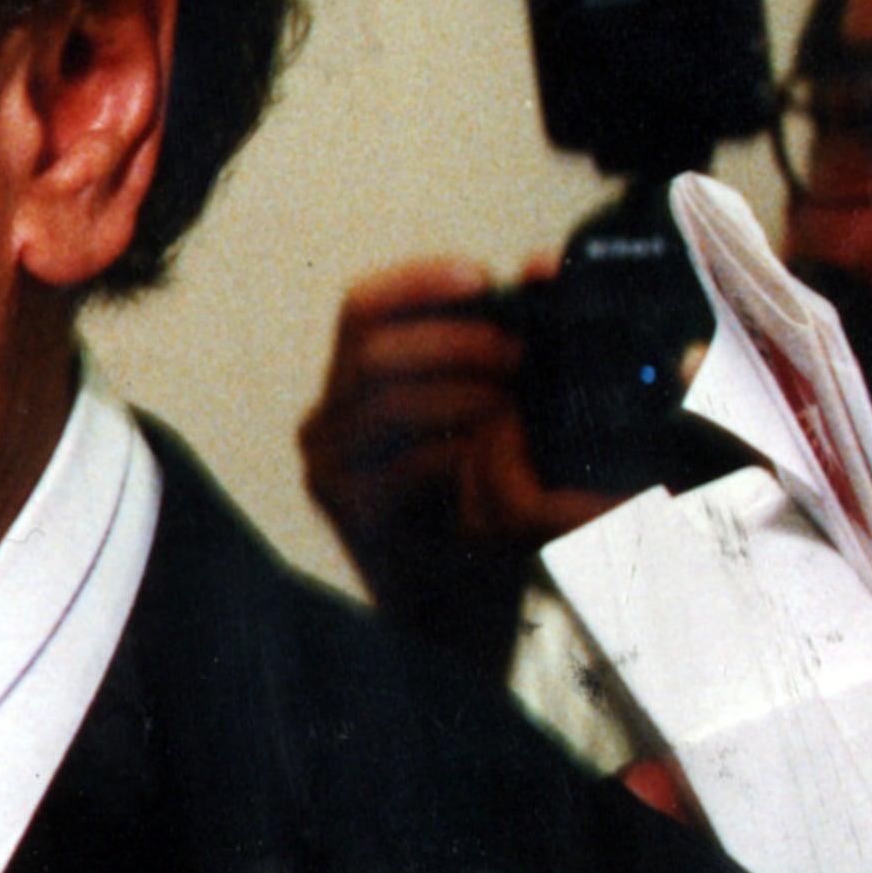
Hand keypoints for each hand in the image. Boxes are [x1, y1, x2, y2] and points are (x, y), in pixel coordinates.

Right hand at [298, 256, 618, 673]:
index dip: (417, 282)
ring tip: (519, 405)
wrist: (472, 606)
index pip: (364, 308)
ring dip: (463, 393)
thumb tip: (541, 266)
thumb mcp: (502, 406)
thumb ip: (515, 340)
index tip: (481, 276)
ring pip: (386, 397)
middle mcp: (330, 417)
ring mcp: (330, 464)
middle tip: (522, 355)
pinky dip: (459, 448)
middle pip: (372, 348)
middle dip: (456, 342)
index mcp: (359, 382)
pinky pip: (402, 457)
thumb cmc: (491, 501)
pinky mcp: (348, 506)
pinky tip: (498, 453)